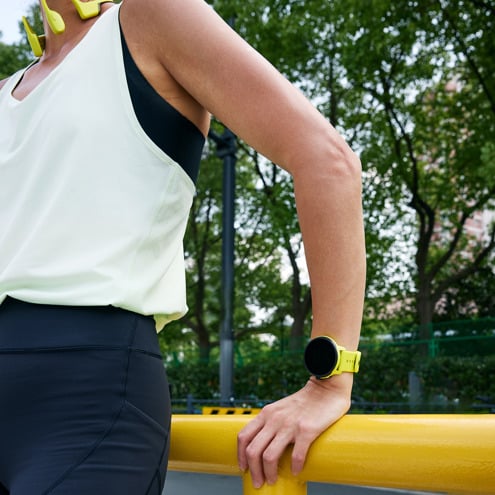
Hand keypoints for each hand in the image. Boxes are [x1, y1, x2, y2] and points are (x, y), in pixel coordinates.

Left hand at [237, 373, 352, 487]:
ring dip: (269, 474)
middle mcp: (274, 419)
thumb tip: (264, 445)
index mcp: (266, 413)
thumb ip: (271, 422)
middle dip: (253, 471)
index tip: (244, 468)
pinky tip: (296, 472)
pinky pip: (296, 456)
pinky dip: (295, 468)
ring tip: (272, 480)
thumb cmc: (305, 402)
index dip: (240, 455)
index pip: (244, 436)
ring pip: (269, 456)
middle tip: (258, 482)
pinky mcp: (307, 430)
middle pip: (253, 450)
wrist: (326, 389)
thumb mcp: (280, 408)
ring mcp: (290, 425)